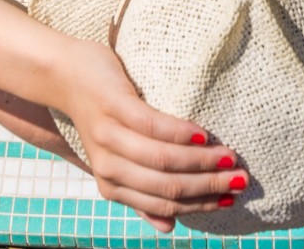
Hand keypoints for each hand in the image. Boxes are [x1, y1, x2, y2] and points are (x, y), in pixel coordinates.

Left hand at [57, 39, 248, 232]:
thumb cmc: (98, 115)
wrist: (61, 74)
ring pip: (162, 160)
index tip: (232, 197)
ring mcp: (110, 136)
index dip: (201, 204)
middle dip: (210, 186)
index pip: (164, 204)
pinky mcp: (114, 107)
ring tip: (230, 158)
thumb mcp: (114, 160)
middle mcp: (108, 167)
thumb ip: (139, 193)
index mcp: (111, 185)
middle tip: (242, 180)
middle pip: (167, 186)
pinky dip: (182, 134)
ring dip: (202, 162)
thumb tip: (169, 227)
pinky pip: (153, 127)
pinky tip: (204, 136)